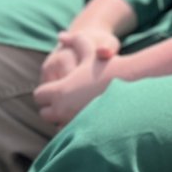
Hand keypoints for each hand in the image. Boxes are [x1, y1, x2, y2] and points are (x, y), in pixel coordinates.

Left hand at [32, 35, 171, 126]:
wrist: (133, 88)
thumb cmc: (110, 68)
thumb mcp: (90, 50)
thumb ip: (75, 40)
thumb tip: (61, 35)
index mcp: (59, 91)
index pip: (38, 96)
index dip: (46, 91)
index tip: (57, 88)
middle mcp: (62, 110)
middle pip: (44, 114)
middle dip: (52, 108)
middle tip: (66, 100)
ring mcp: (73, 124)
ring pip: (57, 127)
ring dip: (63, 120)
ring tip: (77, 110)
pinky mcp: (86, 135)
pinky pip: (72, 135)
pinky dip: (77, 129)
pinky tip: (88, 119)